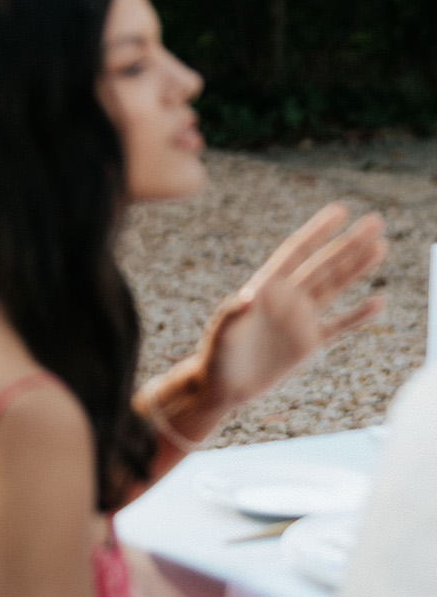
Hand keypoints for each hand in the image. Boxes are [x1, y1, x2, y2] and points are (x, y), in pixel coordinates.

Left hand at [193, 203, 387, 417]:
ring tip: (381, 247)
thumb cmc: (216, 355)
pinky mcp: (309, 342)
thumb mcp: (221, 332)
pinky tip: (379, 302)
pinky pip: (340, 325)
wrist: (224, 386)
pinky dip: (359, 315)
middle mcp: (287, 297)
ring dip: (358, 267)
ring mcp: (300, 318)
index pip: (297, 251)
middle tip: (376, 221)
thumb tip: (249, 295)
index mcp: (266, 286)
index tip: (340, 210)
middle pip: (324, 263)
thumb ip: (233, 312)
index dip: (318, 230)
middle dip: (349, 243)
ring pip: (335, 286)